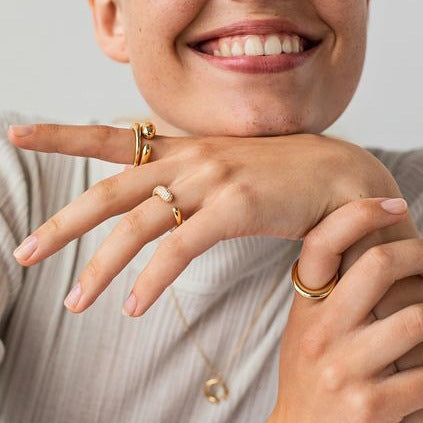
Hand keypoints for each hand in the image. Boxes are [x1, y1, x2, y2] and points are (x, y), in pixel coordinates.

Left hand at [7, 123, 404, 316]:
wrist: (332, 174)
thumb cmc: (274, 176)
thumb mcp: (220, 169)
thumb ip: (183, 180)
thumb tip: (152, 201)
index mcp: (180, 150)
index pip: (110, 138)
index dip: (62, 135)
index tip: (18, 134)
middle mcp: (188, 160)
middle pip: (110, 192)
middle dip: (63, 224)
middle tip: (26, 253)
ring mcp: (211, 181)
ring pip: (138, 225)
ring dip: (101, 267)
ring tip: (75, 302)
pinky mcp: (235, 208)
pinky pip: (181, 247)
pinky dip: (153, 278)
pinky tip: (133, 306)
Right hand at [267, 198, 422, 422]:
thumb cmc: (311, 376)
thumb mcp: (307, 330)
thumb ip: (331, 296)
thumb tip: (377, 257)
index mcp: (306, 309)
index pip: (320, 245)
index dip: (357, 216)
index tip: (391, 206)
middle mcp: (321, 332)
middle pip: (377, 266)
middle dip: (418, 254)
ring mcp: (345, 368)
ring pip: (418, 319)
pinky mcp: (373, 404)